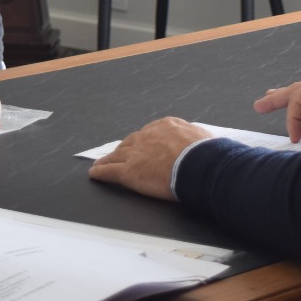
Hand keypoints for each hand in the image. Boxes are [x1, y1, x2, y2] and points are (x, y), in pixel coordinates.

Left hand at [88, 117, 213, 200]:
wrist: (198, 164)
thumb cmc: (206, 154)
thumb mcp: (203, 137)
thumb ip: (195, 136)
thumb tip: (200, 139)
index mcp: (166, 126)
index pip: (150, 133)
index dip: (144, 141)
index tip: (142, 145)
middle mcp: (147, 136)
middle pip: (131, 142)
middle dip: (125, 149)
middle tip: (120, 154)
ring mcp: (136, 153)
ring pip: (117, 154)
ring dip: (108, 159)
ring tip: (101, 163)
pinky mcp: (129, 171)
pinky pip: (109, 170)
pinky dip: (100, 172)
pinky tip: (95, 174)